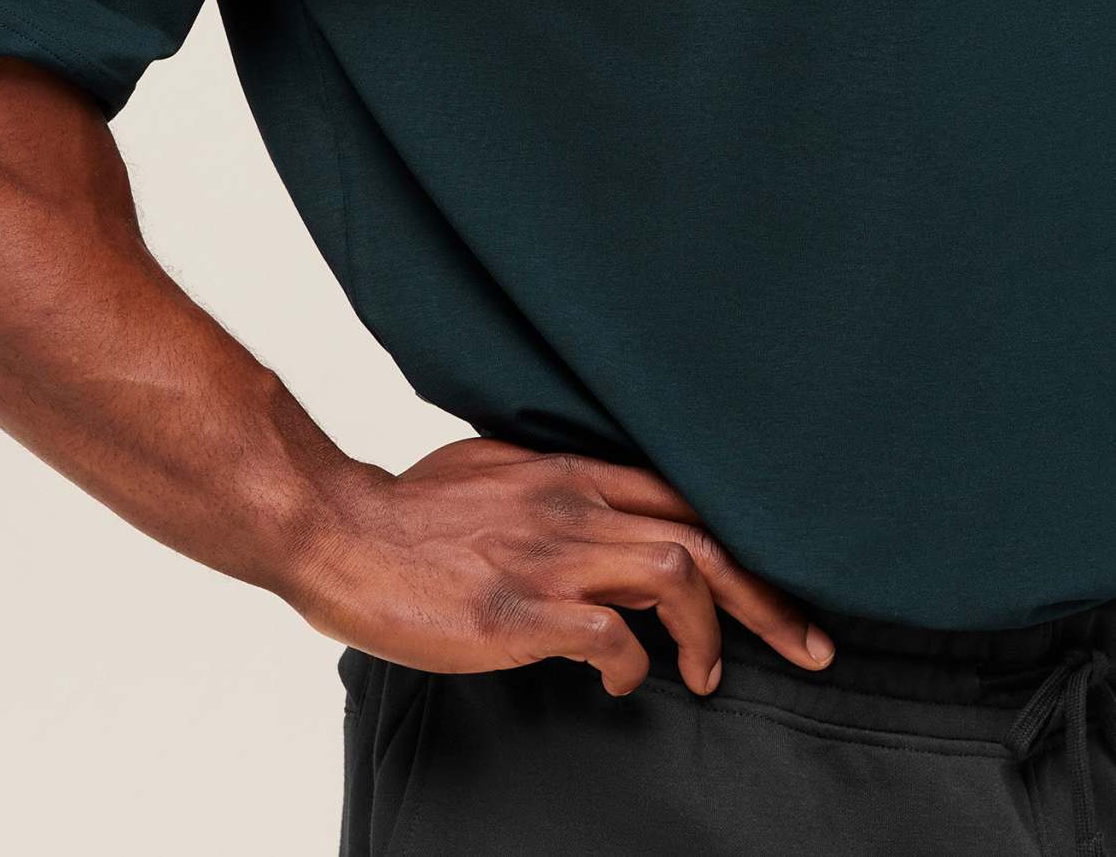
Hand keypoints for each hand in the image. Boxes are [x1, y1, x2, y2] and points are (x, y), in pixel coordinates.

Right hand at [290, 437, 834, 697]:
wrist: (341, 532)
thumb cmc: (406, 511)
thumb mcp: (489, 472)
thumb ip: (547, 489)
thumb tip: (588, 519)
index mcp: (565, 470)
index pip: (681, 495)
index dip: (744, 542)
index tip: (779, 587)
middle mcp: (570, 504)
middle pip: (703, 538)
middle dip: (769, 598)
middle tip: (812, 646)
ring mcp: (549, 555)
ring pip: (677, 573)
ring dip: (708, 631)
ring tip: (707, 673)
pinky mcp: (521, 610)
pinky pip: (613, 638)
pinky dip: (634, 667)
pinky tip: (622, 683)